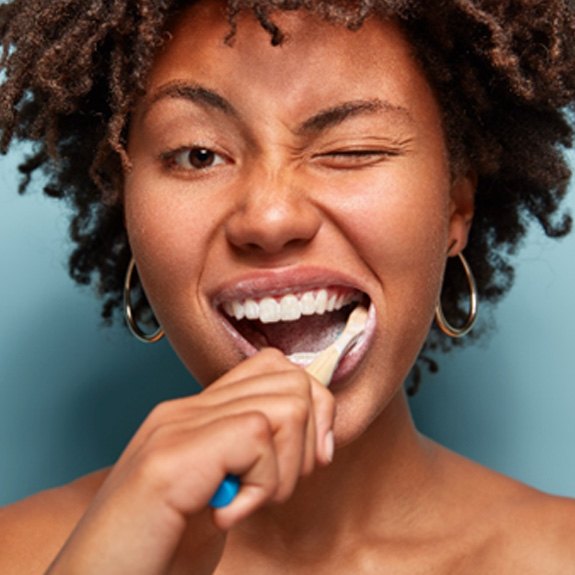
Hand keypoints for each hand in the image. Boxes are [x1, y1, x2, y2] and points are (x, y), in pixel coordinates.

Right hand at [45, 348, 335, 574]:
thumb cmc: (158, 550)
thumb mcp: (220, 494)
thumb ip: (249, 458)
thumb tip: (311, 439)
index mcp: (197, 415)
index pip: (275, 368)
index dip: (312, 409)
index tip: (306, 462)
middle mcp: (186, 410)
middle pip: (292, 380)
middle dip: (307, 440)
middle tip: (273, 488)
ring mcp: (177, 427)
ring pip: (286, 406)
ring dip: (285, 469)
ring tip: (246, 502)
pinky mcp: (173, 457)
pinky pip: (258, 437)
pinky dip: (262, 488)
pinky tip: (226, 516)